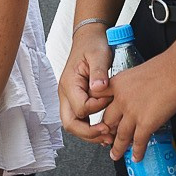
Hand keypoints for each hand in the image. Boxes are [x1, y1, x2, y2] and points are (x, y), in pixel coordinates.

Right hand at [57, 22, 112, 142]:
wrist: (89, 39)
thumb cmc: (92, 45)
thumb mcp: (98, 55)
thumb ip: (99, 72)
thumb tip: (99, 88)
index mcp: (69, 83)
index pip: (80, 107)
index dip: (97, 108)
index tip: (110, 100)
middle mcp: (66, 93)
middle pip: (70, 123)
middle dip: (88, 133)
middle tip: (106, 134)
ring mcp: (70, 98)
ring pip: (74, 125)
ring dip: (90, 134)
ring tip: (108, 136)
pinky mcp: (77, 100)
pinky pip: (80, 120)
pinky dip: (90, 128)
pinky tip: (104, 131)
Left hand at [95, 53, 175, 165]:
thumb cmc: (164, 67)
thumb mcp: (136, 72)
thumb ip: (131, 86)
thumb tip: (135, 96)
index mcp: (117, 84)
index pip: (100, 101)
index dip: (100, 112)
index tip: (100, 120)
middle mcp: (121, 99)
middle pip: (108, 121)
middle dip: (107, 133)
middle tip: (107, 140)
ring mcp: (132, 112)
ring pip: (121, 135)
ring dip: (118, 148)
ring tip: (115, 155)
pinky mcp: (146, 123)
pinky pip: (138, 142)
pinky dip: (137, 152)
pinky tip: (137, 157)